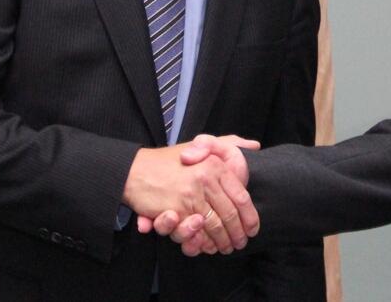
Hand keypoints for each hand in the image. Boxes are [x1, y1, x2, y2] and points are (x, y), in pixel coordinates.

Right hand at [123, 136, 257, 253]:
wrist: (136, 169)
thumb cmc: (170, 159)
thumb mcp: (202, 144)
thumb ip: (228, 143)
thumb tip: (254, 146)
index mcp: (216, 166)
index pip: (241, 196)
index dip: (250, 216)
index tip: (252, 229)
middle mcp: (205, 180)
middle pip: (230, 215)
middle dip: (236, 234)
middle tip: (239, 243)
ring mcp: (190, 196)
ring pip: (214, 226)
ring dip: (221, 241)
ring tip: (225, 248)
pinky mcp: (176, 210)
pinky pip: (195, 232)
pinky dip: (202, 242)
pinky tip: (206, 246)